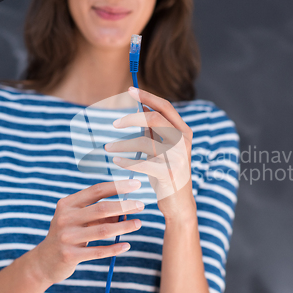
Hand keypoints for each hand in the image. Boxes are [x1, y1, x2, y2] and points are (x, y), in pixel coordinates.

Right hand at [32, 179, 143, 284]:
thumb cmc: (68, 234)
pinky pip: (98, 251)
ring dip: (124, 226)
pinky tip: (126, 245)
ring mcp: (66, 237)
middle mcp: (65, 218)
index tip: (136, 184)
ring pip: (103, 230)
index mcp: (68, 204)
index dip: (118, 186)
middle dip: (125, 205)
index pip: (96, 190)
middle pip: (102, 208)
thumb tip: (127, 209)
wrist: (44, 261)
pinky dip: (114, 248)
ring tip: (138, 223)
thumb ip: (100, 214)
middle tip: (141, 205)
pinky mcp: (70, 255)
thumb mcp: (79, 220)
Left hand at [104, 87, 193, 217]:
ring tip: (108, 148)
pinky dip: (125, 161)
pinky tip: (115, 161)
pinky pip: (140, 162)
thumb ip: (156, 129)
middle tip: (114, 123)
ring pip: (143, 142)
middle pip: (154, 118)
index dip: (147, 96)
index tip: (130, 90)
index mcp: (184, 131)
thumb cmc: (168, 172)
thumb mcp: (165, 148)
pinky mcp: (168, 173)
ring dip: (121, 144)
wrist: (179, 203)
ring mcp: (178, 157)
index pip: (165, 107)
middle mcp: (183, 141)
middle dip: (130, 118)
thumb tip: (141, 106)